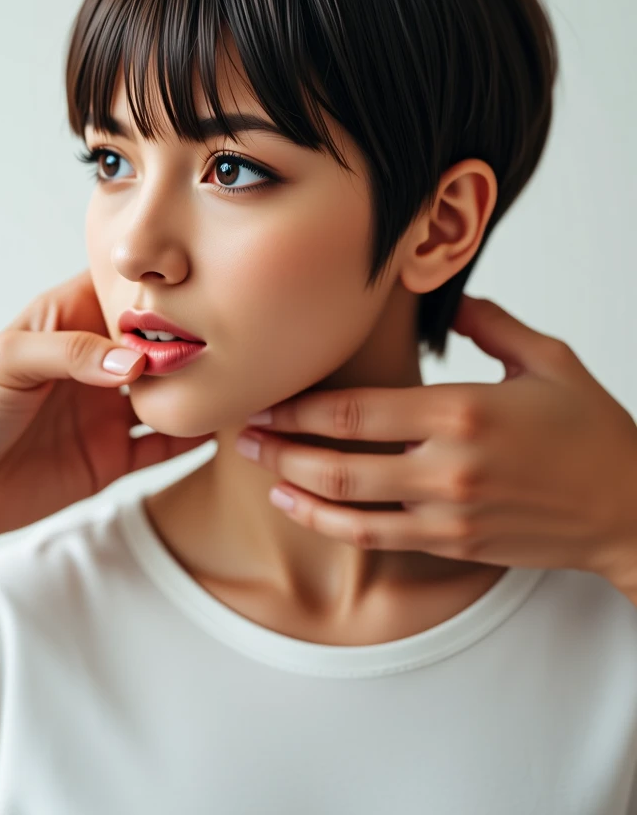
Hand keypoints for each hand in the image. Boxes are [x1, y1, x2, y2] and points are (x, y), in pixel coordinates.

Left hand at [0, 269, 212, 550]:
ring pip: (167, 392)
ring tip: (239, 376)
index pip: (123, 294)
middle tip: (233, 334)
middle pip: (156, 343)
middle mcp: (93, 363)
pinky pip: (162, 445)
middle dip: (191, 337)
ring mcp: (105, 410)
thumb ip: (72, 352)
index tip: (201, 286)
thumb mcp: (9, 360)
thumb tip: (137, 361)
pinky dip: (191, 437)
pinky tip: (219, 426)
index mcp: (67, 323)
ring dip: (198, 386)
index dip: (159, 289)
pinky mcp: (111, 455)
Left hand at [237, 296, 636, 584]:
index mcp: (463, 411)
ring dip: (295, 489)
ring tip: (260, 471)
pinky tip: (303, 509)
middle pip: (339, 460)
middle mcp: (447, 466)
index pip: (357, 409)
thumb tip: (451, 297)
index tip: (269, 397)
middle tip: (244, 434)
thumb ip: (491, 323)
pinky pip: (377, 537)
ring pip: (349, 506)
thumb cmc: (594, 432)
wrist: (631, 510)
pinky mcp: (454, 544)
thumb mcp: (549, 359)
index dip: (301, 406)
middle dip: (282, 447)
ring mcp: (448, 512)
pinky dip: (332, 523)